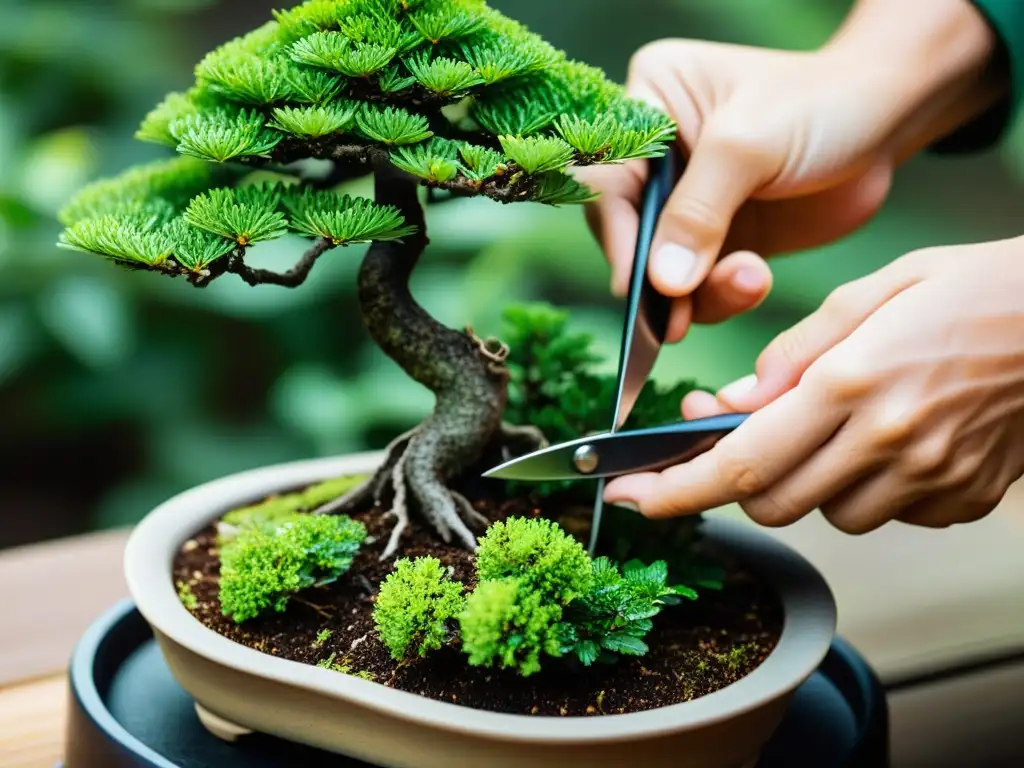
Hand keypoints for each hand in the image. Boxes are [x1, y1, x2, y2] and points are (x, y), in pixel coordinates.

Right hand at [578, 0, 1000, 342]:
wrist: (889, 119)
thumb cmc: (820, 104)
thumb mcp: (749, 146)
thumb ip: (698, 213)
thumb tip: (662, 283)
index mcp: (649, 104)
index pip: (608, 180)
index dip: (618, 236)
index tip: (638, 285)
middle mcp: (658, 156)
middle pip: (630, 232)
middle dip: (659, 277)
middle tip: (677, 319)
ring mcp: (688, 202)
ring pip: (665, 269)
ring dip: (699, 293)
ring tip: (749, 281)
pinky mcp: (720, 238)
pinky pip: (702, 285)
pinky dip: (724, 295)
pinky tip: (758, 279)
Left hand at [604, 238, 1023, 531]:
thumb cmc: (975, 291)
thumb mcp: (871, 294)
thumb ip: (791, 354)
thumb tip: (733, 402)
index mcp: (850, 382)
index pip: (740, 461)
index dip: (676, 489)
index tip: (634, 497)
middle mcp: (886, 442)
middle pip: (771, 502)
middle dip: (736, 481)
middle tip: (731, 441)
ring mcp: (928, 478)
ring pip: (827, 516)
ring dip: (805, 483)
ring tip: (828, 428)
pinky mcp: (961, 498)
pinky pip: (887, 515)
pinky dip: (864, 488)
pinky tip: (882, 442)